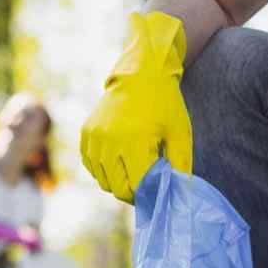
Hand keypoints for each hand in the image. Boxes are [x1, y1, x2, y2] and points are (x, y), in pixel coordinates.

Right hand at [80, 11, 192, 202]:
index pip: (136, 187)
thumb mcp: (180, 134)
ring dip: (117, 183)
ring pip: (101, 180)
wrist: (142, 72)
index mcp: (134, 143)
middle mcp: (109, 141)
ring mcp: (94, 137)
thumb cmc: (165, 104)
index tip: (157, 191)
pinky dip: (103, 170)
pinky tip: (118, 162)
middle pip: (116, 188)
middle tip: (146, 185)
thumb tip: (179, 194)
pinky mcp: (86, 133)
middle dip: (132, 193)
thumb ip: (180, 166)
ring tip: (133, 171)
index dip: (148, 195)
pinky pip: (90, 165)